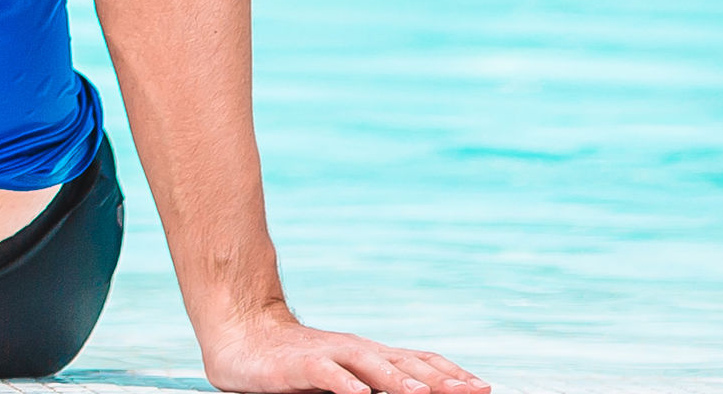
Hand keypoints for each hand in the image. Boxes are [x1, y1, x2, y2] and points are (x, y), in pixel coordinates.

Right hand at [199, 308, 486, 393]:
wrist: (240, 334)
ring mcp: (327, 354)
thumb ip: (371, 386)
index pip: (419, 361)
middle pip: (404, 363)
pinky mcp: (297, 364)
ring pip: (369, 365)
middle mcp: (355, 350)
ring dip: (398, 380)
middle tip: (472, 392)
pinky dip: (344, 385)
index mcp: (370, 354)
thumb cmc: (294, 363)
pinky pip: (324, 374)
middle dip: (439, 380)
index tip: (482, 388)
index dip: (451, 374)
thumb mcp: (342, 376)